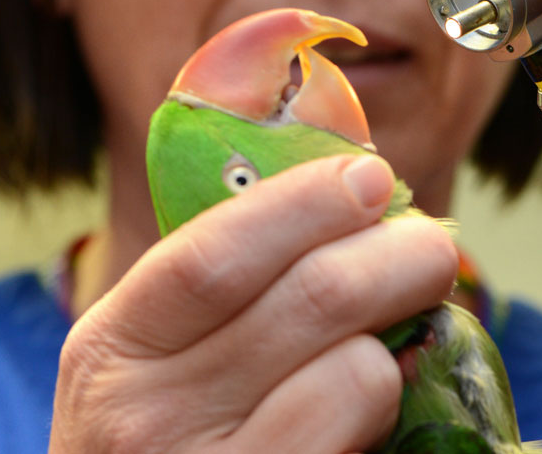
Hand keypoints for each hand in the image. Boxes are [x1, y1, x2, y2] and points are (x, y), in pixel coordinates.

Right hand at [49, 154, 456, 453]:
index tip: (372, 177)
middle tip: (429, 252)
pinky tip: (374, 409)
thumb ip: (246, 235)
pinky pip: (371, 426)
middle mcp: (143, 421)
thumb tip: (340, 119)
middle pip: (315, 297)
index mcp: (112, 347)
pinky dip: (393, 405)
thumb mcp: (173, 340)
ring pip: (359, 368)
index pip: (212, 255)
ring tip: (386, 345)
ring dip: (397, 344)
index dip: (306, 203)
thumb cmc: (184, 423)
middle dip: (400, 254)